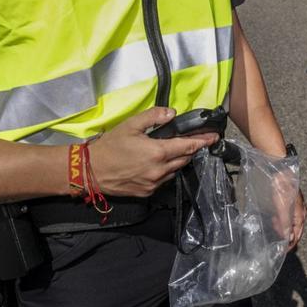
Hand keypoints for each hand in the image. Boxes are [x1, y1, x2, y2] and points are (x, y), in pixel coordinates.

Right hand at [88, 107, 219, 197]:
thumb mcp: (131, 125)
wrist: (91, 171)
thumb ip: (154, 117)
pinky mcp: (147, 192)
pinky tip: (159, 163)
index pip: (188, 146)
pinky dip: (167, 170)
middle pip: (184, 159)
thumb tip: (173, 113)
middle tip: (197, 140)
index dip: (203, 141)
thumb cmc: (110, 146)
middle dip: (192, 149)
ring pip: (175, 170)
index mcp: (158, 152)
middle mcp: (160, 170)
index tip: (215, 137)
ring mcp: (154, 183)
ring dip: (179, 160)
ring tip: (175, 150)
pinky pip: (164, 180)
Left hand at [271, 171, 305, 250]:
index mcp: (300, 214)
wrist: (279, 169)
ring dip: (282, 227)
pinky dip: (281, 220)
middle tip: (275, 239)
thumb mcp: (282, 208)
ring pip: (290, 222)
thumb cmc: (282, 188)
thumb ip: (285, 224)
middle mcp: (300, 211)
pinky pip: (286, 215)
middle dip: (286, 236)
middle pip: (295, 229)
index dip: (290, 244)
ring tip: (273, 226)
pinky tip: (274, 218)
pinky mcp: (289, 200)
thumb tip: (288, 239)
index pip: (297, 234)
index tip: (282, 251)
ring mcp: (295, 205)